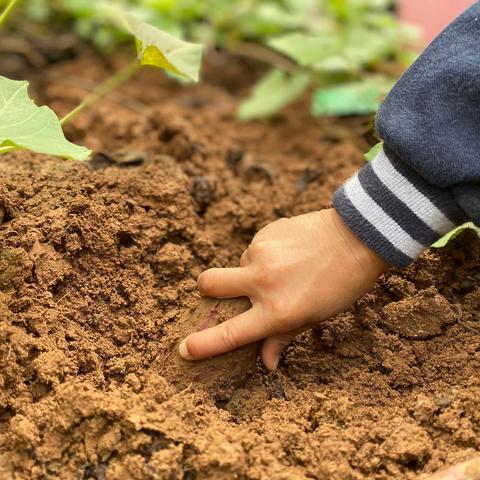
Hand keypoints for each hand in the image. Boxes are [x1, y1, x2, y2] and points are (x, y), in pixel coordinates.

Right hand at [179, 209, 388, 369]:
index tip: (185, 349)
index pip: (230, 334)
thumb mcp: (314, 317)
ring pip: (238, 263)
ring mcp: (262, 253)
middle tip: (219, 289)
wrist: (358, 238)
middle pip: (209, 283)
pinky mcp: (266, 231)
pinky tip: (289, 252)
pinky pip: (254, 247)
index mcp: (277, 310)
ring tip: (283, 267)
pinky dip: (264, 254)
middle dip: (206, 289)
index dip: (203, 345)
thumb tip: (266, 363)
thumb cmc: (341, 285)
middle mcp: (263, 281)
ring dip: (250, 269)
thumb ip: (283, 337)